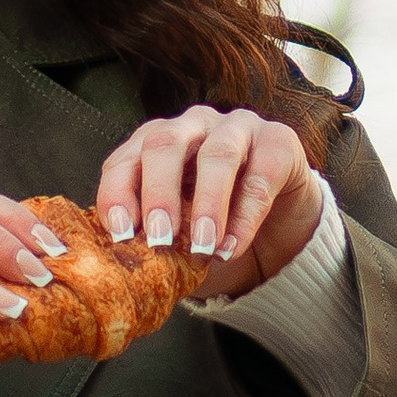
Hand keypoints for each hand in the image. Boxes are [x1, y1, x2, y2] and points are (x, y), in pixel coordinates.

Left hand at [96, 108, 321, 301]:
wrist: (277, 230)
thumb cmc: (215, 228)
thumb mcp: (178, 234)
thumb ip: (154, 242)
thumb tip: (123, 270)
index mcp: (156, 143)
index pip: (126, 158)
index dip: (117, 193)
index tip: (121, 234)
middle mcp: (193, 125)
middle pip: (165, 143)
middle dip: (158, 192)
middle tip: (159, 239)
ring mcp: (238, 127)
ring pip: (217, 154)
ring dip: (207, 203)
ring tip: (203, 246)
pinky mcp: (279, 142)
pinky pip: (261, 176)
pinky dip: (246, 216)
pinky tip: (233, 246)